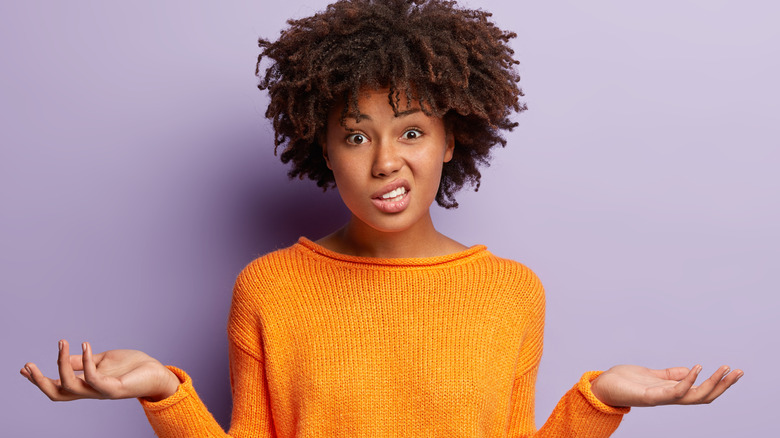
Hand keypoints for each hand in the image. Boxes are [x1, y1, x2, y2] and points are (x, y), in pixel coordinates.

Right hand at [20, 340, 179, 401]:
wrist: (157, 373)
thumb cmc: (132, 367)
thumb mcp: (102, 361)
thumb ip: (83, 362)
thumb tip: (63, 358)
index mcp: (86, 385)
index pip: (57, 386)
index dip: (39, 380)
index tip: (22, 369)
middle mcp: (90, 391)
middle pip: (57, 393)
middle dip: (40, 381)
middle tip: (28, 365)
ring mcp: (101, 391)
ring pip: (70, 386)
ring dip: (61, 365)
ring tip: (61, 343)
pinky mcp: (114, 389)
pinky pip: (93, 378)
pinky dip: (86, 361)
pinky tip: (85, 344)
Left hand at [590, 364, 742, 407]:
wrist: (602, 387)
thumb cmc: (624, 382)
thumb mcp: (651, 375)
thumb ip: (669, 375)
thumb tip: (688, 371)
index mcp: (671, 392)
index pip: (702, 391)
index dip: (719, 383)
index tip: (733, 370)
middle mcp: (670, 397)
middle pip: (705, 396)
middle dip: (724, 385)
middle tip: (739, 371)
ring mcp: (661, 398)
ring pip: (695, 396)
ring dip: (713, 383)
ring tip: (725, 369)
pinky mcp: (650, 396)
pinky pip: (674, 392)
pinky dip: (687, 381)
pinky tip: (696, 368)